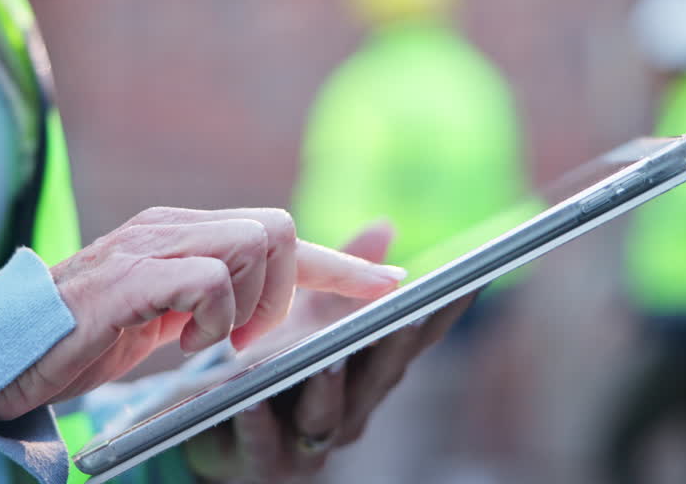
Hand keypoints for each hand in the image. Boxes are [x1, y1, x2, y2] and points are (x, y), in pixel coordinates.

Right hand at [0, 207, 407, 420]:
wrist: (5, 355)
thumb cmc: (84, 339)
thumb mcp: (164, 317)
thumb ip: (210, 301)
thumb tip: (258, 313)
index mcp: (184, 233)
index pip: (280, 233)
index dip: (341, 263)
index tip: (393, 285)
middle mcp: (172, 226)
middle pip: (279, 227)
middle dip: (286, 291)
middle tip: (246, 339)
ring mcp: (151, 244)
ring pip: (254, 244)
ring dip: (246, 308)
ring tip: (204, 342)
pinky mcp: (131, 275)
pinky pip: (209, 279)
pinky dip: (210, 319)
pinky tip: (178, 343)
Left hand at [183, 222, 475, 481]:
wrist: (215, 429)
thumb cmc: (272, 363)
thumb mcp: (308, 313)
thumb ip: (345, 272)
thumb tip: (386, 227)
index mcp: (367, 370)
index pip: (413, 337)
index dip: (443, 312)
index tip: (470, 279)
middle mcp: (350, 407)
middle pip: (379, 376)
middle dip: (394, 346)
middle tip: (404, 315)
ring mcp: (307, 439)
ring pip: (326, 414)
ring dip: (330, 388)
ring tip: (327, 359)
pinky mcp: (258, 459)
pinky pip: (262, 441)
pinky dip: (259, 422)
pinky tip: (252, 400)